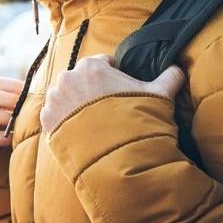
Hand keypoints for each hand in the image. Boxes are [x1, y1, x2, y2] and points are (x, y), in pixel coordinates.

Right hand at [0, 77, 25, 156]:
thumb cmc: (4, 127)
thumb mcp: (8, 111)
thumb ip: (18, 101)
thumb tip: (40, 91)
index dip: (15, 86)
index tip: (31, 93)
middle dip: (9, 100)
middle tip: (26, 106)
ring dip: (5, 117)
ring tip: (20, 122)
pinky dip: (2, 137)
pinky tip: (14, 139)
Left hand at [40, 55, 184, 133]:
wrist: (116, 159)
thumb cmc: (138, 123)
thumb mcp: (159, 97)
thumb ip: (168, 78)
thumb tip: (176, 69)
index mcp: (92, 66)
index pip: (104, 62)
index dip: (115, 76)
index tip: (121, 92)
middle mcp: (68, 78)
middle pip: (82, 79)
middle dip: (94, 91)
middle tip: (109, 110)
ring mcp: (54, 100)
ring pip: (67, 97)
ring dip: (78, 105)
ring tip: (95, 124)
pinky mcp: (46, 121)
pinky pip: (56, 116)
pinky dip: (66, 122)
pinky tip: (83, 132)